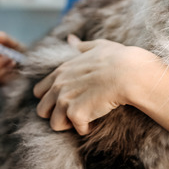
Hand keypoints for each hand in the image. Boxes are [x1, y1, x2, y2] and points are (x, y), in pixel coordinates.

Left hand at [33, 35, 149, 134]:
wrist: (129, 73)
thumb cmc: (118, 58)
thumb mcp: (97, 46)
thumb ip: (80, 46)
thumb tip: (70, 39)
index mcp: (61, 71)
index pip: (39, 91)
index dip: (50, 98)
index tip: (67, 100)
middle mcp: (58, 86)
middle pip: (42, 110)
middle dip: (55, 114)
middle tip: (74, 113)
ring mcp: (65, 100)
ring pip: (55, 123)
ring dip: (69, 124)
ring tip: (85, 118)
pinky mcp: (76, 114)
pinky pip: (77, 129)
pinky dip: (86, 128)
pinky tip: (95, 121)